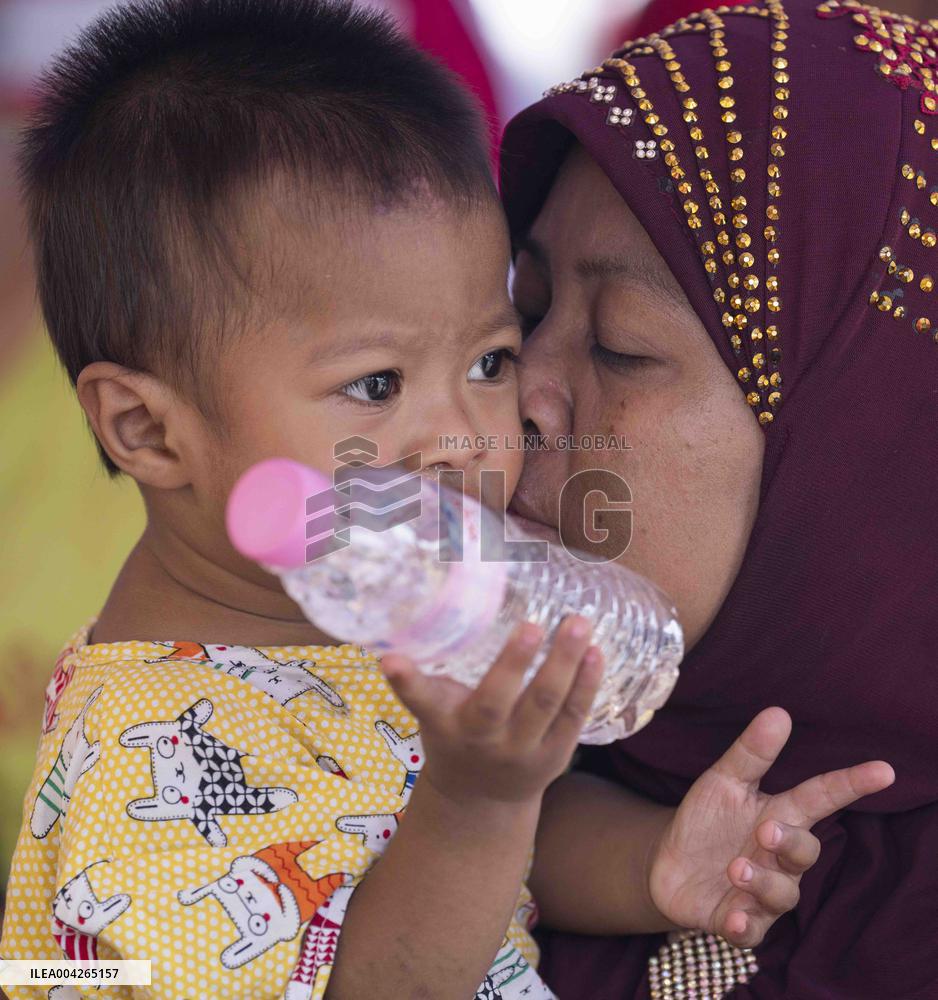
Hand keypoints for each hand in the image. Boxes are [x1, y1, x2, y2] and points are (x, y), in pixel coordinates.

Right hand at [380, 617, 603, 804]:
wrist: (480, 802)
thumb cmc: (454, 737)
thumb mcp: (435, 712)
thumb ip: (430, 677)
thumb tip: (425, 613)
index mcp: (443, 724)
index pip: (421, 701)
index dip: (405, 681)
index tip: (389, 658)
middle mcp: (481, 739)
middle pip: (496, 702)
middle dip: (514, 663)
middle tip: (532, 624)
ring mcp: (521, 750)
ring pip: (545, 705)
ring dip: (564, 663)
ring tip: (577, 624)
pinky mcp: (555, 755)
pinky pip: (574, 716)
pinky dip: (587, 683)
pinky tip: (596, 652)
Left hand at [648, 707, 894, 947]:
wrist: (666, 862)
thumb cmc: (706, 819)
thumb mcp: (723, 781)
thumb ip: (751, 752)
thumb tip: (779, 712)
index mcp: (780, 815)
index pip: (822, 797)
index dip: (852, 784)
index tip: (884, 770)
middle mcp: (779, 858)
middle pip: (806, 851)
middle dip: (792, 843)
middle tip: (765, 831)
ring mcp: (761, 893)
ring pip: (783, 895)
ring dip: (762, 883)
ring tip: (735, 867)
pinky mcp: (737, 921)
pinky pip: (751, 932)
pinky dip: (744, 927)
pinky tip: (732, 919)